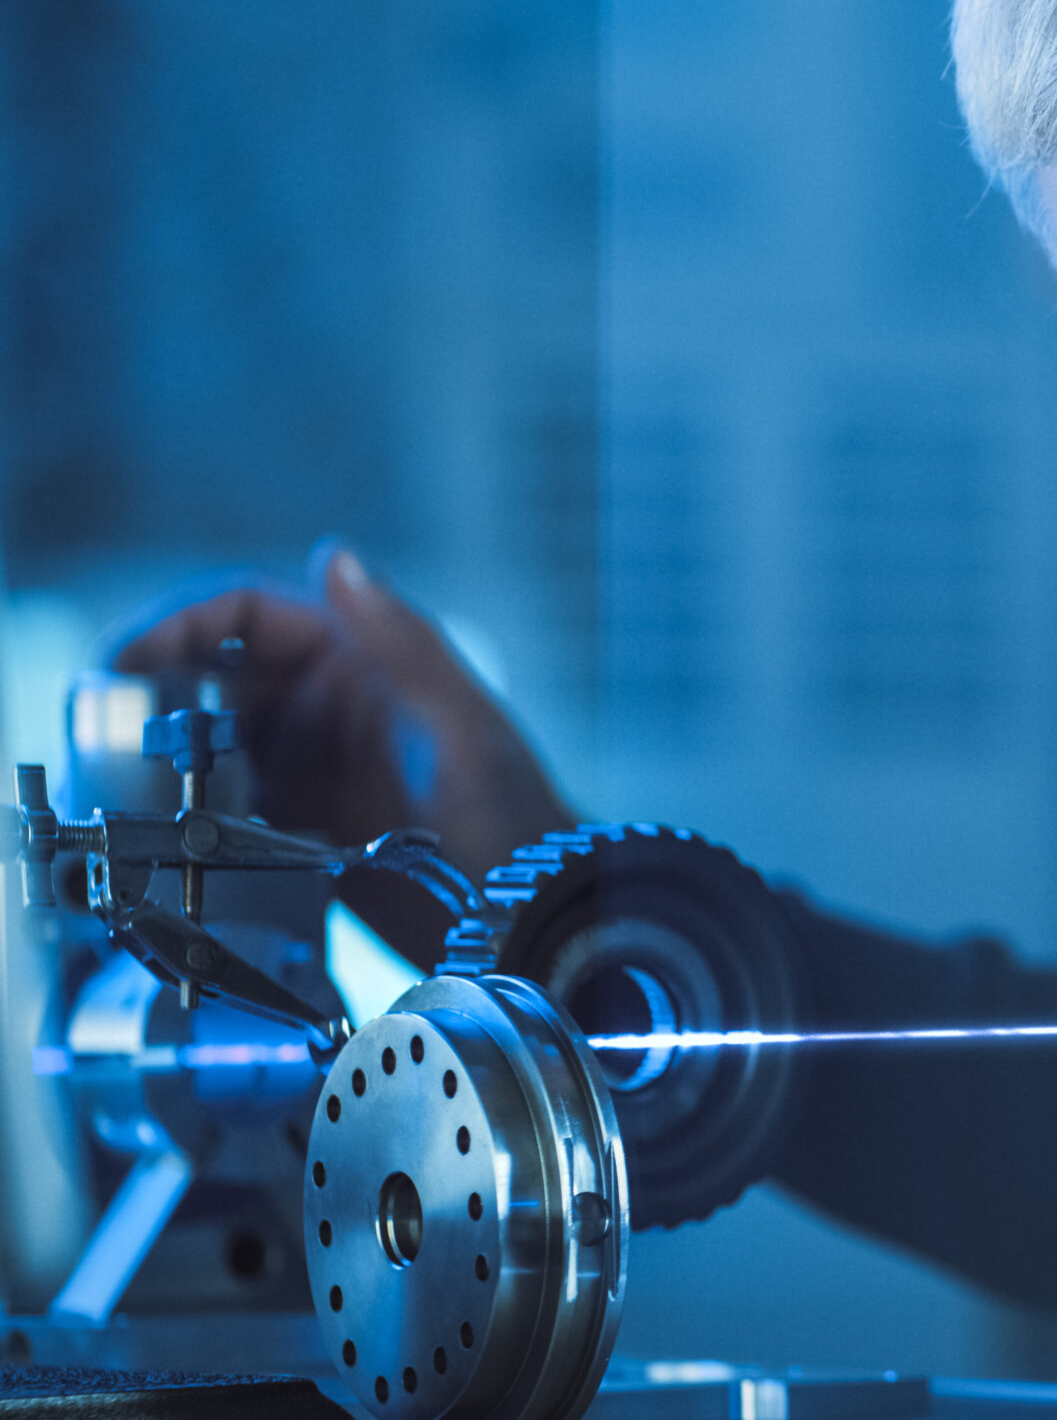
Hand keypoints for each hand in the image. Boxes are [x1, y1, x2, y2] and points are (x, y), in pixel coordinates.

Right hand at [113, 545, 578, 923]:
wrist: (531, 915)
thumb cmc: (519, 817)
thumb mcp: (462, 726)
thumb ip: (402, 644)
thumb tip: (337, 559)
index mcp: (363, 660)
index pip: (244, 614)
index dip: (177, 626)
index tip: (127, 660)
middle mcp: (327, 705)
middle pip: (210, 677)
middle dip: (153, 693)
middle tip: (107, 730)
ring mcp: (310, 766)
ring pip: (206, 742)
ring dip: (163, 756)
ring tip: (124, 783)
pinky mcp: (299, 827)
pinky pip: (222, 807)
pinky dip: (189, 812)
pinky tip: (170, 831)